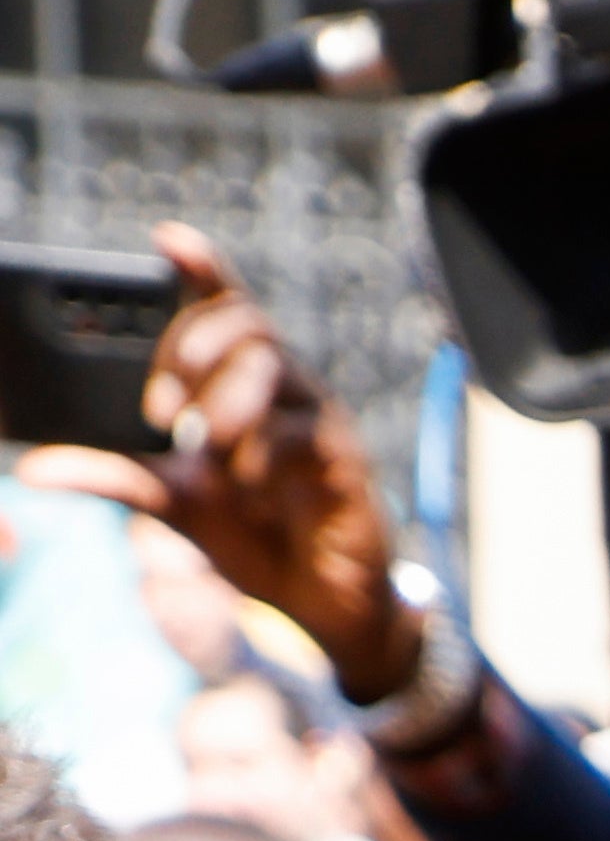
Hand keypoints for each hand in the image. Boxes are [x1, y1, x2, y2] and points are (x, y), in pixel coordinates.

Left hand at [17, 229, 402, 698]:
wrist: (317, 600)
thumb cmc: (252, 538)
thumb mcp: (170, 504)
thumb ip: (114, 478)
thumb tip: (36, 471)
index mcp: (241, 386)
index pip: (223, 308)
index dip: (201, 269)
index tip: (167, 240)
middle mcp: (284, 389)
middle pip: (245, 323)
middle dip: (193, 349)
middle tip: (162, 411)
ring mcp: (318, 419)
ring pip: (271, 366)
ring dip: (223, 402)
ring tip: (201, 451)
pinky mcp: (343, 457)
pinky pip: (297, 430)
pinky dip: (256, 455)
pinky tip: (243, 487)